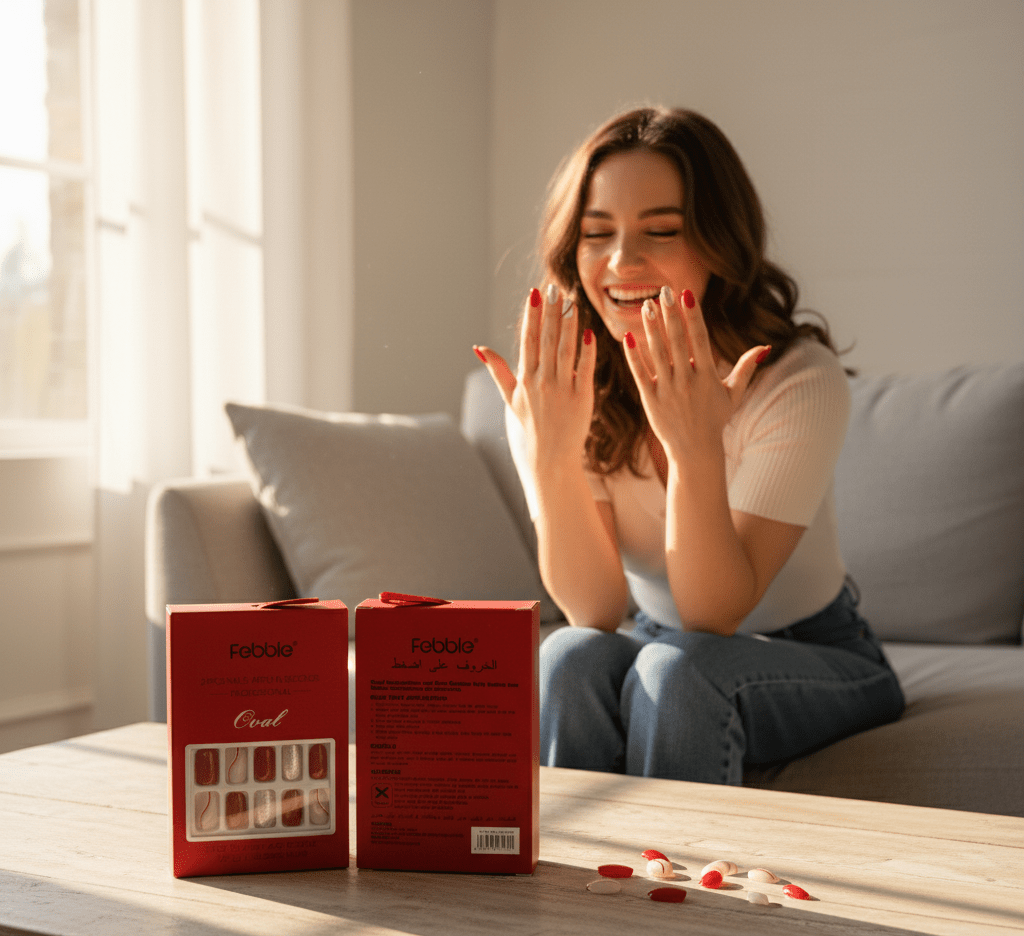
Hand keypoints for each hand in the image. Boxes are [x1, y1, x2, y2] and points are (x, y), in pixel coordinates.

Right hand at [473, 284, 596, 471]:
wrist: (548, 461)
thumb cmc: (527, 432)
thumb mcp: (509, 401)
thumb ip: (498, 371)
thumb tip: (479, 348)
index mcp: (524, 380)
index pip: (528, 340)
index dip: (532, 316)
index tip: (535, 294)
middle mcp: (542, 382)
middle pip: (547, 340)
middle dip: (551, 313)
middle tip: (555, 289)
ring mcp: (562, 390)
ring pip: (566, 350)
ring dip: (569, 325)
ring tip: (573, 303)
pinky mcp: (582, 399)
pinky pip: (585, 369)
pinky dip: (587, 350)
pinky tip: (590, 332)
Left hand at [623, 286, 768, 459]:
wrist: (695, 450)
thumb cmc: (715, 420)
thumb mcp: (734, 394)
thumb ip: (746, 368)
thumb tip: (765, 347)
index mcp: (707, 376)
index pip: (699, 339)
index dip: (693, 316)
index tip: (687, 295)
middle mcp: (687, 381)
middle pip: (677, 342)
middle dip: (670, 315)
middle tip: (663, 291)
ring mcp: (668, 390)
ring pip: (657, 354)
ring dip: (651, 328)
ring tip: (645, 306)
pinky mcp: (650, 400)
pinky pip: (640, 374)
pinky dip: (633, 356)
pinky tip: (627, 337)